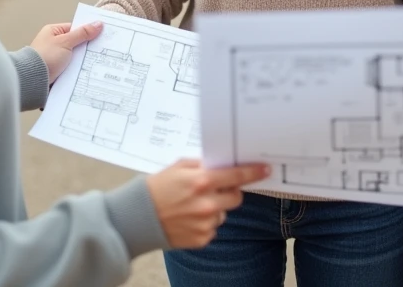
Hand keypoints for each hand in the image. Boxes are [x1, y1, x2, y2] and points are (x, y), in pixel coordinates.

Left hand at [28, 22, 102, 83]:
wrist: (31, 79)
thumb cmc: (46, 56)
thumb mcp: (66, 42)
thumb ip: (83, 33)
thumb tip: (98, 23)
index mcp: (53, 32)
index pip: (74, 28)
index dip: (88, 31)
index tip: (103, 34)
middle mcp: (53, 43)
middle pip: (76, 43)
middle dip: (87, 48)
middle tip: (103, 49)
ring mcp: (54, 58)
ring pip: (74, 57)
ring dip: (83, 60)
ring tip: (99, 62)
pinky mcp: (56, 71)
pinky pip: (70, 68)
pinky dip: (78, 70)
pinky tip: (89, 72)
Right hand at [146, 159, 269, 248]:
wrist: (137, 218)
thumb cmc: (156, 188)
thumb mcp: (178, 167)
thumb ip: (202, 165)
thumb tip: (223, 164)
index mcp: (201, 181)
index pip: (236, 176)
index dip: (253, 173)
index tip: (265, 170)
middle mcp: (206, 204)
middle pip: (236, 197)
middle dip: (228, 192)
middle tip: (213, 189)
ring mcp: (205, 223)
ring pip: (224, 213)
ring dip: (215, 209)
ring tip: (193, 206)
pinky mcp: (201, 238)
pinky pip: (213, 228)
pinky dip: (206, 223)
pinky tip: (189, 218)